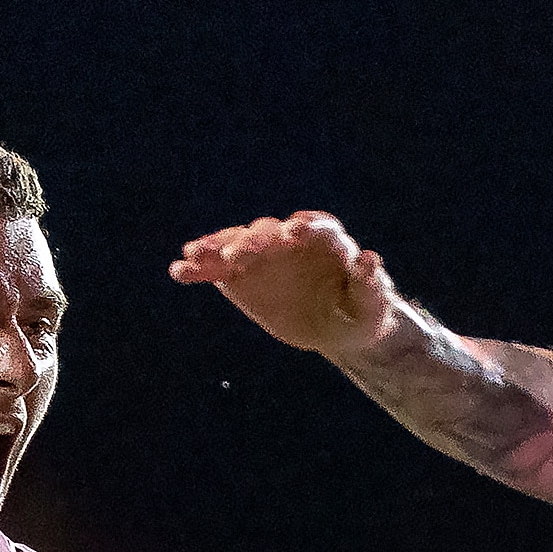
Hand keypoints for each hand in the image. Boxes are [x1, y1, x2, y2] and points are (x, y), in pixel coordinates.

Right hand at [169, 211, 402, 358]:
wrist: (340, 325)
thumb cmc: (362, 312)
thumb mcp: (372, 304)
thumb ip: (370, 282)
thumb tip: (369, 258)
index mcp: (327, 241)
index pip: (317, 227)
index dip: (306, 227)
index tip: (293, 231)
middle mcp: (290, 238)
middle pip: (269, 233)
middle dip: (252, 243)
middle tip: (235, 257)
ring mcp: (263, 254)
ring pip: (237, 245)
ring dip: (215, 249)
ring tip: (192, 256)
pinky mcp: (243, 275)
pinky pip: (218, 269)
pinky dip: (200, 269)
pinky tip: (180, 272)